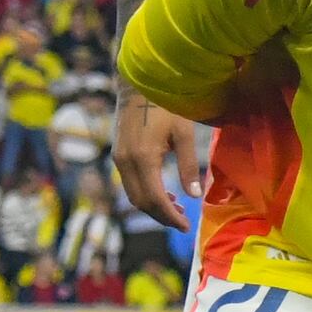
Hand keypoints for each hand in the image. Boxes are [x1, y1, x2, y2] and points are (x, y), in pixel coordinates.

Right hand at [111, 90, 214, 229]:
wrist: (138, 84)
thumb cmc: (166, 105)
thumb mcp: (184, 133)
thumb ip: (189, 165)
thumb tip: (194, 196)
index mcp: (142, 158)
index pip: (154, 199)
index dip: (170, 216)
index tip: (186, 226)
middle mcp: (125, 162)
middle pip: (141, 202)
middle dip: (162, 216)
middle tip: (183, 222)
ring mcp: (118, 159)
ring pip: (133, 194)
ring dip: (153, 206)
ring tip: (177, 209)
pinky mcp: (118, 154)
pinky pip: (130, 183)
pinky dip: (146, 193)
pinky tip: (164, 192)